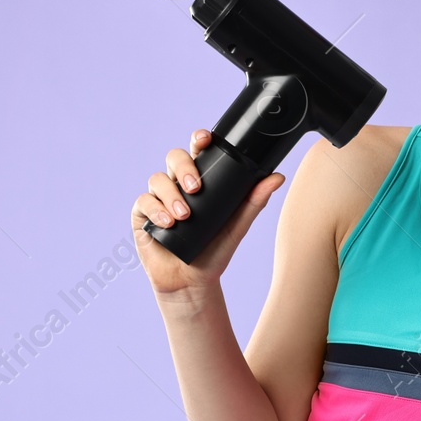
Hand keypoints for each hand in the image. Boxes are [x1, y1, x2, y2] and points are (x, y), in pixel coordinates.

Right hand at [130, 128, 284, 297]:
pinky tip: (168, 223)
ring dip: (172, 195)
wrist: (193, 281)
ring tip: (185, 216)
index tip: (205, 140)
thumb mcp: (238, 225)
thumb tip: (277, 177)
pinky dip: (156, 210)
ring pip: (158, 179)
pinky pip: (144, 201)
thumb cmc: (215, 250)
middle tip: (196, 188)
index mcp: (201, 179)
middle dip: (184, 168)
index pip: (198, 151)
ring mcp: (159, 198)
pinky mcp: (143, 214)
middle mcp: (178, 184)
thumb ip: (255, 200)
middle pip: (174, 157)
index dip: (199, 140)